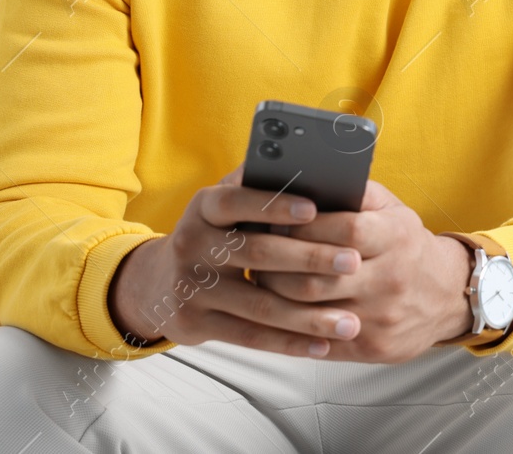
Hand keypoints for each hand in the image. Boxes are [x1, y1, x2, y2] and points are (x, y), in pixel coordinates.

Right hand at [106, 167, 365, 356]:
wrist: (159, 283)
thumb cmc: (216, 235)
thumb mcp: (226, 205)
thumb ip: (259, 185)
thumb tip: (311, 167)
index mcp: (204, 207)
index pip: (237, 201)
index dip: (275, 204)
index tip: (315, 208)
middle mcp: (193, 244)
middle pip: (259, 253)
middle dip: (311, 258)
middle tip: (354, 263)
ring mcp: (192, 286)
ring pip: (260, 304)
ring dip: (309, 316)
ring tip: (350, 321)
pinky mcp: (195, 323)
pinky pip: (249, 336)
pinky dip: (289, 343)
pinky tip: (322, 346)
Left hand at [255, 180, 473, 362]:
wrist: (446, 295)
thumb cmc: (407, 245)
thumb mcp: (393, 210)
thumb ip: (356, 193)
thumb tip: (310, 176)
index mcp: (396, 237)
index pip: (344, 230)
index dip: (303, 225)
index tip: (274, 219)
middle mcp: (391, 278)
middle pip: (319, 275)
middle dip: (279, 263)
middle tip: (254, 252)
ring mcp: (381, 317)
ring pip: (312, 311)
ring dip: (276, 295)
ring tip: (259, 278)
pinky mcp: (372, 347)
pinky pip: (320, 341)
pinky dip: (290, 327)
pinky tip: (274, 312)